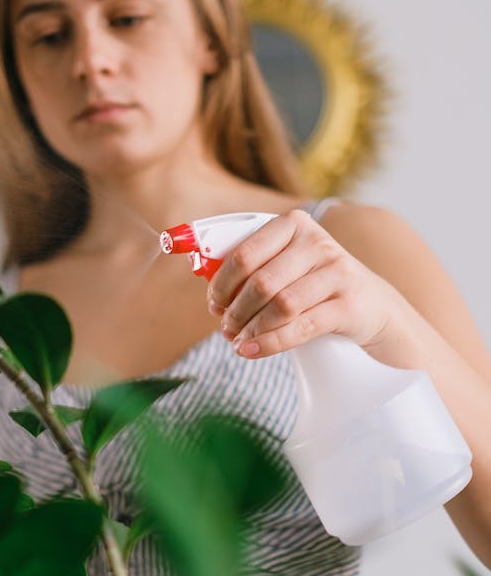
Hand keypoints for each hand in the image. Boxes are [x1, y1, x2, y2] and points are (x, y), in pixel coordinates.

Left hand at [206, 209, 398, 357]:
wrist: (372, 306)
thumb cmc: (314, 285)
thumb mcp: (286, 265)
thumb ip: (251, 266)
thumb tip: (204, 276)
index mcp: (294, 225)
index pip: (244, 253)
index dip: (221, 283)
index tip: (214, 303)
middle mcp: (318, 243)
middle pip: (261, 282)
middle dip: (235, 310)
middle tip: (226, 327)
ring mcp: (337, 273)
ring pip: (280, 305)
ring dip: (251, 328)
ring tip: (239, 341)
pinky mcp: (349, 306)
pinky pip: (300, 328)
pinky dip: (269, 343)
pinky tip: (252, 351)